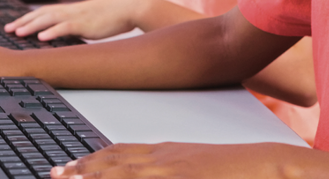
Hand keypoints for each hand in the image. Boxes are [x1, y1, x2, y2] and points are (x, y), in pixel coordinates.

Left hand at [6, 0, 153, 40]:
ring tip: (17, 32)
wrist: (130, 7)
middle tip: (8, 29)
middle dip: (23, 21)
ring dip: (31, 26)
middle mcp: (70, 11)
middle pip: (41, 14)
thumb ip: (78, 25)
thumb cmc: (114, 15)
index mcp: (71, 10)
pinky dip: (52, 31)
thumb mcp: (91, 20)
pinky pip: (65, 27)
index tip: (15, 25)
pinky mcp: (85, 24)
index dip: (29, 18)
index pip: (44, 12)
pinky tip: (41, 37)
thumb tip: (68, 33)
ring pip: (48, 19)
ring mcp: (77, 17)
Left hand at [51, 142, 294, 178]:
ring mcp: (174, 169)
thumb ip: (179, 168)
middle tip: (57, 174)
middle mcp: (167, 158)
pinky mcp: (184, 177)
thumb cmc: (240, 169)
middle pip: (115, 161)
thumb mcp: (201, 165)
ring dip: (94, 176)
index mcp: (170, 152)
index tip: (70, 167)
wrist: (271, 164)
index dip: (93, 159)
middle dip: (83, 169)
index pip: (122, 152)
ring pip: (123, 173)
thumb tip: (166, 171)